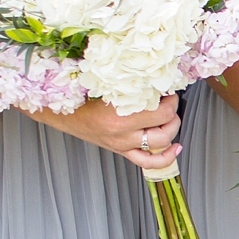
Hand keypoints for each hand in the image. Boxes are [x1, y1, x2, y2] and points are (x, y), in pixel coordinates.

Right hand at [29, 96, 181, 172]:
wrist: (63, 114)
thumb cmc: (82, 97)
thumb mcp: (106, 84)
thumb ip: (129, 83)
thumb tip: (153, 76)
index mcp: (119, 114)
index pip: (160, 110)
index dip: (170, 99)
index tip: (167, 90)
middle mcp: (123, 133)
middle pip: (165, 126)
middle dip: (173, 111)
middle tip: (170, 101)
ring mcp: (123, 145)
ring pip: (161, 144)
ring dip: (171, 130)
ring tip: (170, 118)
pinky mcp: (122, 151)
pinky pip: (148, 162)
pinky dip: (165, 158)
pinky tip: (175, 148)